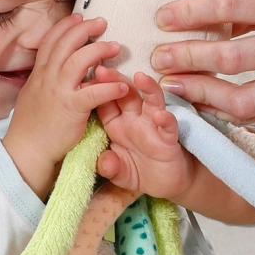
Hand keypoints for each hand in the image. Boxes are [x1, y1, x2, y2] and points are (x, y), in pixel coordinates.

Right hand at [3, 14, 128, 199]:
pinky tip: (123, 86)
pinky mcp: (72, 108)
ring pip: (80, 59)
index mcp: (39, 74)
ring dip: (100, 49)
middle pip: (66, 43)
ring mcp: (59, 91)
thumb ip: (44, 79)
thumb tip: (53, 68)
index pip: (51, 41)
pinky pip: (95, 92)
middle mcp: (47, 77)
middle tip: (102, 22)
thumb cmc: (31, 127)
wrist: (26, 151)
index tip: (79, 17)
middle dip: (85, 28)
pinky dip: (111, 86)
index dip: (66, 26)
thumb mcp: (32, 95)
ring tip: (116, 47)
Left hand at [95, 67, 193, 199]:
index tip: (85, 78)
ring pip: (151, 101)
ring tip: (140, 77)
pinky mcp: (169, 138)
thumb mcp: (119, 172)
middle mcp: (135, 120)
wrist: (164, 185)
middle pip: (125, 95)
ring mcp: (153, 126)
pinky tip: (161, 115)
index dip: (97, 91)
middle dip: (115, 81)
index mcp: (117, 125)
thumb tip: (104, 163)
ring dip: (147, 88)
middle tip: (103, 69)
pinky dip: (166, 120)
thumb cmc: (139, 172)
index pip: (105, 104)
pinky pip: (168, 126)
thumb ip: (110, 167)